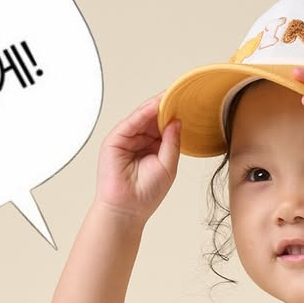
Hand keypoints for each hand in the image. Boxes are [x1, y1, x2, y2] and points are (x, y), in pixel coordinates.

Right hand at [94, 93, 181, 222]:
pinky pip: (131, 123)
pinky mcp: (115, 140)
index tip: (188, 103)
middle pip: (153, 119)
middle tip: (181, 93)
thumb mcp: (168, 165)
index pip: (163, 127)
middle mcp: (140, 142)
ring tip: (171, 95)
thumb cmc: (146, 194)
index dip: (174, 115)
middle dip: (166, 107)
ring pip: (142, 118)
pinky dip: (143, 113)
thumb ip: (172, 142)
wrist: (128, 209)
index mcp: (153, 149)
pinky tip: (156, 106)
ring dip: (156, 106)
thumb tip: (176, 121)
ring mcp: (127, 140)